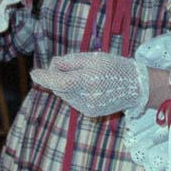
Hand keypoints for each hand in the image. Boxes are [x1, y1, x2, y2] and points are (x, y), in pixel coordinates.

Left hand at [30, 52, 149, 116]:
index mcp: (88, 81)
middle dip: (57, 78)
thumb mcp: (94, 57)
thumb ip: (71, 61)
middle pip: (60, 88)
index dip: (45, 77)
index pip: (59, 81)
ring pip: (65, 95)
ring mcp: (88, 108)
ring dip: (66, 85)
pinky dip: (74, 92)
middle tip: (68, 66)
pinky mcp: (90, 112)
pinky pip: (73, 101)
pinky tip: (88, 86)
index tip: (34, 73)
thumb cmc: (115, 67)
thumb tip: (52, 65)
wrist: (136, 86)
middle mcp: (86, 97)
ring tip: (83, 76)